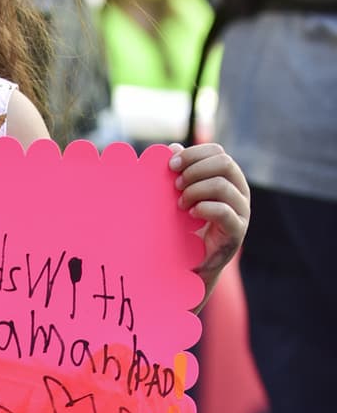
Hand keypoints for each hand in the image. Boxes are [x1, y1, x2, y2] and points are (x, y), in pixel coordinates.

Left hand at [167, 142, 250, 310]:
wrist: (194, 265)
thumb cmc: (187, 227)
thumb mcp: (181, 196)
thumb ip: (180, 173)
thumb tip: (172, 148)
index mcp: (228, 178)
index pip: (218, 152)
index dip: (194, 154)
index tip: (170, 165)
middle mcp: (240, 192)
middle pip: (224, 163)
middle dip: (195, 170)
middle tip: (175, 185)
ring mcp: (241, 212)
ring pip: (223, 185)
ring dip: (196, 190)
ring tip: (181, 204)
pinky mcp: (237, 232)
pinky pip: (224, 212)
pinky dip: (204, 209)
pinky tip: (190, 215)